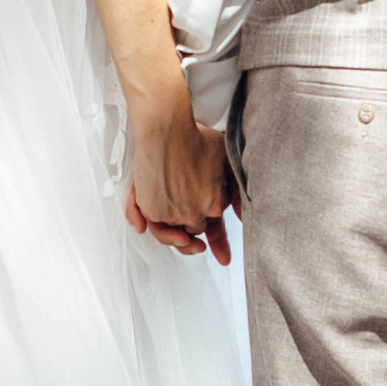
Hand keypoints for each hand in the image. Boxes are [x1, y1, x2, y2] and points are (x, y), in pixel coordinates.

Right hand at [126, 109, 234, 265]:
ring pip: (173, 235)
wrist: (168, 129)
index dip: (218, 238)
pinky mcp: (152, 210)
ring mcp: (173, 214)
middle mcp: (195, 213)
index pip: (216, 227)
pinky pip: (150, 226)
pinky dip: (146, 224)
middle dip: (194, 233)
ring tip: (178, 239)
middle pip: (194, 231)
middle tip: (195, 243)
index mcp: (215, 204)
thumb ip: (236, 189)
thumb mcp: (227, 159)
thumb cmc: (194, 137)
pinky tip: (145, 226)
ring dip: (174, 238)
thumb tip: (241, 214)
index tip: (222, 255)